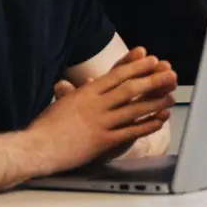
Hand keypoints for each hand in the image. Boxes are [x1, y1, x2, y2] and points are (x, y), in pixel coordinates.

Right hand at [32, 50, 176, 171]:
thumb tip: (79, 84)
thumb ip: (76, 92)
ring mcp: (100, 122)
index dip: (136, 66)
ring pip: (133, 109)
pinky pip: (129, 132)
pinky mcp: (102, 141)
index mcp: (86, 93)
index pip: (116, 75)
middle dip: (152, 80)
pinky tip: (158, 121)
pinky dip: (146, 126)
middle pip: (129, 89)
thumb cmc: (45, 126)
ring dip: (155, 103)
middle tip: (170, 74)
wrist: (36, 147)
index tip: (151, 59)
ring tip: (170, 97)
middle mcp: (95, 104)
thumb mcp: (62, 103)